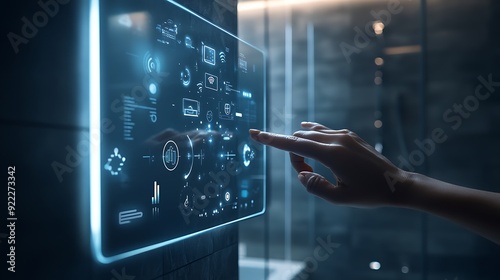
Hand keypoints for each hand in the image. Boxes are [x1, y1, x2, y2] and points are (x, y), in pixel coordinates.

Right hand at [249, 122, 409, 207]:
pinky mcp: (350, 135)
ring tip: (312, 167)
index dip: (272, 140)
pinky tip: (306, 132)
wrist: (397, 184)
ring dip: (303, 146)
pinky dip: (312, 136)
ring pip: (310, 133)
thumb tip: (303, 174)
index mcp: (332, 155)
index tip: (254, 133)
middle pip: (300, 139)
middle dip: (293, 154)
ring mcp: (344, 135)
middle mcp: (336, 139)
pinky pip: (323, 131)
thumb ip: (315, 187)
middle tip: (306, 174)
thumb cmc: (369, 194)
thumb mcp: (340, 198)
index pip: (294, 144)